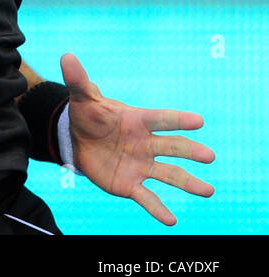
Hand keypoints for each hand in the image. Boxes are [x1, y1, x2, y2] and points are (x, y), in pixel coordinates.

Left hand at [60, 52, 214, 225]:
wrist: (78, 140)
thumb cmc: (89, 116)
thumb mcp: (82, 98)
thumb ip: (78, 80)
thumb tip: (66, 56)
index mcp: (137, 121)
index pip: (160, 119)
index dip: (177, 119)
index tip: (198, 121)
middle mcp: (145, 144)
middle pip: (171, 147)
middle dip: (190, 151)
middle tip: (209, 155)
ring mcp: (141, 165)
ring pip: (168, 174)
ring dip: (188, 182)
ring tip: (208, 191)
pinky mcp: (130, 183)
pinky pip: (147, 197)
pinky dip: (158, 209)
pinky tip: (171, 220)